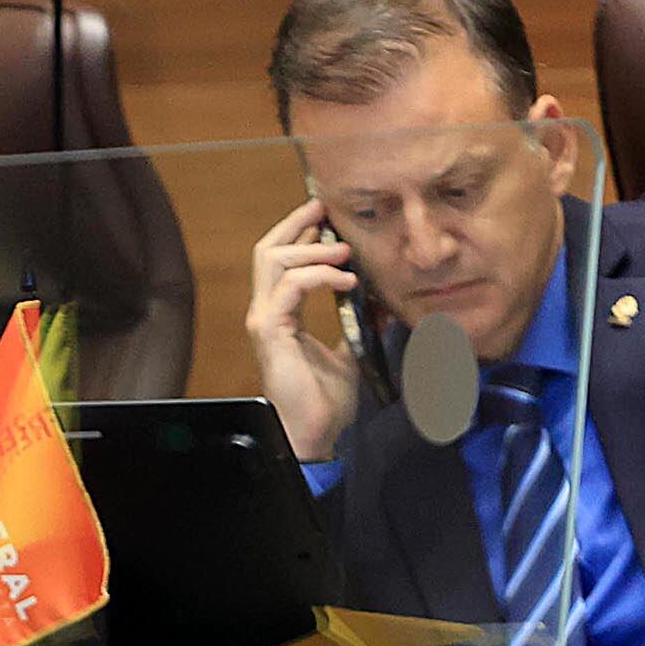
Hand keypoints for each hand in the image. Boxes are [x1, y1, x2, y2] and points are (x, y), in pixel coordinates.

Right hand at [245, 198, 363, 461]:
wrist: (314, 435)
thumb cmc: (325, 401)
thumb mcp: (349, 352)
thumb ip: (356, 324)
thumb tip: (380, 300)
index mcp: (280, 313)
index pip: (280, 259)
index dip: (300, 232)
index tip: (328, 216)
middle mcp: (266, 311)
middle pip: (268, 249)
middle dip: (297, 224)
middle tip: (327, 210)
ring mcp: (264, 320)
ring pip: (274, 260)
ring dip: (312, 248)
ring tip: (345, 251)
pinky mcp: (270, 332)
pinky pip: (291, 286)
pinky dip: (320, 276)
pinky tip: (347, 280)